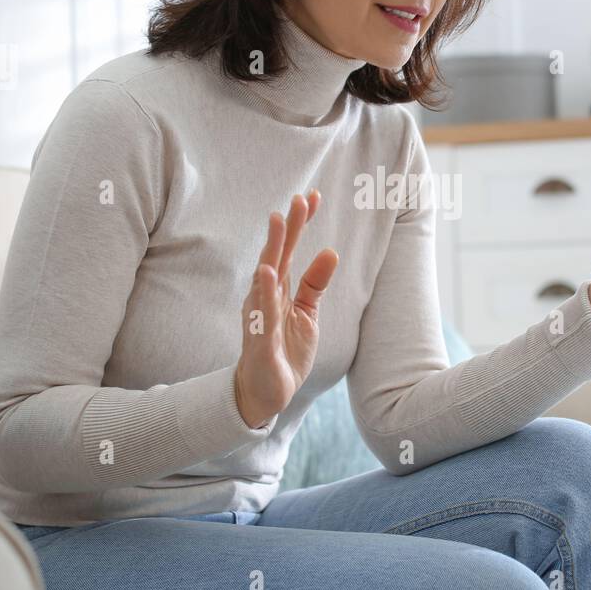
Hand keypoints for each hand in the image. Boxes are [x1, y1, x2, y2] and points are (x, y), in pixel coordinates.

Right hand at [234, 190, 338, 428]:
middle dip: (287, 227)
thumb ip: (315, 283)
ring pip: (265, 277)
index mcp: (277, 289)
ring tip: (279, 220)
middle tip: (298, 199)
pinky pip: (261, 313)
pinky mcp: (260, 340)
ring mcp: (260, 316)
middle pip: (276, 254)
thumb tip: (330, 251)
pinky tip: (268, 271)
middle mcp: (264, 296)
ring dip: (272, 248)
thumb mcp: (307, 314)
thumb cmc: (283, 349)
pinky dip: (264, 292)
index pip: (288, 249)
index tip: (312, 196)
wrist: (266, 392)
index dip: (300, 224)